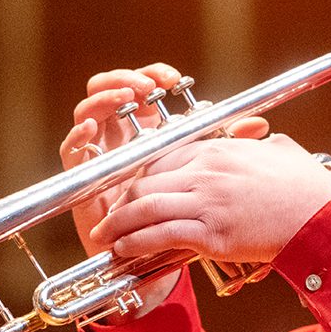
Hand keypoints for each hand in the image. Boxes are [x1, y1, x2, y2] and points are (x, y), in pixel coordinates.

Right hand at [59, 65, 270, 256]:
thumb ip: (227, 147)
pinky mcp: (83, 178)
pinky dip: (78, 135)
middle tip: (147, 88)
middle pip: (109, 90)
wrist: (162, 256)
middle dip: (125, 81)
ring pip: (88, 112)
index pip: (142, 87)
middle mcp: (119, 135)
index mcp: (146, 128)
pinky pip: (71, 151)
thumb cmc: (182, 210)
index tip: (173, 80)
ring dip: (104, 99)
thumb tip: (259, 125)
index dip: (154, 76)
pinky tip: (92, 129)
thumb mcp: (206, 174)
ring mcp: (99, 153)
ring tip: (126, 98)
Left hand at [90, 132, 330, 265]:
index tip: (132, 192)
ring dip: (119, 224)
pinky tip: (124, 251)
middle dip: (122, 201)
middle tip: (110, 216)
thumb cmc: (309, 188)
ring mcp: (208, 203)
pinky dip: (136, 243)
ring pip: (146, 209)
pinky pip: (161, 236)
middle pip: (146, 182)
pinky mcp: (212, 235)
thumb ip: (262, 145)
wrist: (323, 219)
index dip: (141, 178)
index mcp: (219, 150)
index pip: (163, 159)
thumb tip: (263, 139)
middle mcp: (207, 173)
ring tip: (106, 236)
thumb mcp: (281, 152)